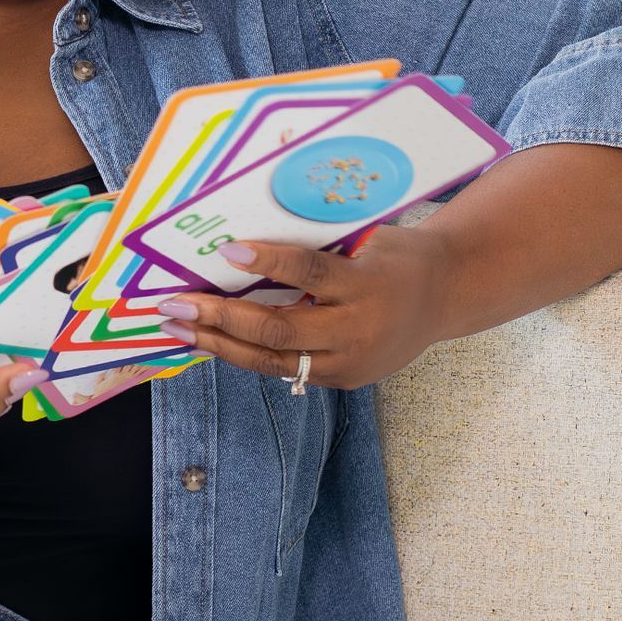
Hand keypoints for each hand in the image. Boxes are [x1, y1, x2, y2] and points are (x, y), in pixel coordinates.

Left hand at [154, 225, 449, 390]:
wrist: (446, 296)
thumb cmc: (396, 254)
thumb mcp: (369, 239)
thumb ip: (320, 246)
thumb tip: (249, 240)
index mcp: (368, 285)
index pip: (311, 273)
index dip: (268, 262)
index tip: (227, 250)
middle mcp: (358, 330)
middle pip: (279, 329)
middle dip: (220, 318)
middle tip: (175, 305)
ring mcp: (350, 363)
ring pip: (273, 360)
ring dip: (220, 344)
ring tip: (180, 328)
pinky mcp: (342, 380)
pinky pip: (284, 368)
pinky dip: (245, 353)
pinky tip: (212, 340)